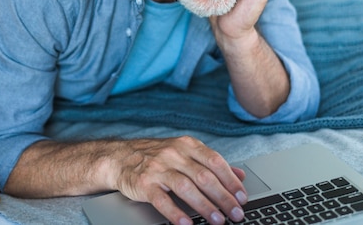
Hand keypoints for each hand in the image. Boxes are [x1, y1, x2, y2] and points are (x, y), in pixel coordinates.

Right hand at [113, 136, 246, 224]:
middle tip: (236, 214)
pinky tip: (187, 224)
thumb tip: (240, 175)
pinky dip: (176, 213)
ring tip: (217, 221)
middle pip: (204, 177)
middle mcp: (173, 154)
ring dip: (205, 206)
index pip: (215, 162)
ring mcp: (158, 168)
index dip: (231, 181)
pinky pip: (162, 200)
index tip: (242, 198)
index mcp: (186, 145)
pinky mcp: (144, 184)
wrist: (120, 157)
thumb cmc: (156, 156)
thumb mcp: (184, 152)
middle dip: (223, 198)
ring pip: (186, 188)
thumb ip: (211, 163)